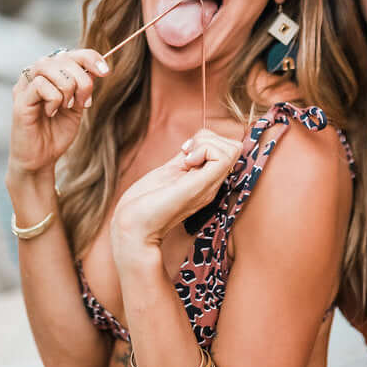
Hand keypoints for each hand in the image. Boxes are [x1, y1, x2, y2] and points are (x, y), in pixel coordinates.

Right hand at [9, 49, 109, 179]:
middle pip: (64, 58)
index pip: (73, 54)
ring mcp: (26, 85)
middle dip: (82, 80)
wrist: (43, 157)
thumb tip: (99, 67)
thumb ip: (85, 85)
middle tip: (83, 102)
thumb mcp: (79, 104)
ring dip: (68, 88)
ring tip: (66, 106)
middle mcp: (37, 75)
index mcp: (52, 73)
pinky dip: (54, 100)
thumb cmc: (58, 130)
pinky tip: (51, 113)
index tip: (106, 72)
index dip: (91, 58)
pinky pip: (41, 85)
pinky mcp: (20, 99)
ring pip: (51, 67)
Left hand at [111, 129, 242, 254]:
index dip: (209, 141)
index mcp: (205, 180)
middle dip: (210, 139)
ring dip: (206, 144)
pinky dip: (204, 150)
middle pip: (234, 147)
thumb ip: (186, 158)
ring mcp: (210, 186)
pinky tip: (186, 162)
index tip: (186, 151)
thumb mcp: (170, 171)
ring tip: (186, 159)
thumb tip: (198, 140)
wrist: (132, 227)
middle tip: (187, 154)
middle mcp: (213, 184)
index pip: (228, 150)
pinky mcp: (202, 185)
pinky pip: (222, 157)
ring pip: (232, 149)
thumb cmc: (142, 202)